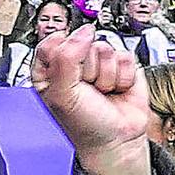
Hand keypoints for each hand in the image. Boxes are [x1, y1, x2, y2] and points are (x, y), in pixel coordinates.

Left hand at [31, 25, 151, 174]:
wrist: (116, 141)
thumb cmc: (84, 125)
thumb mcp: (62, 95)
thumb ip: (66, 59)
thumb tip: (83, 33)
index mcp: (49, 70)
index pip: (53, 42)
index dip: (64, 56)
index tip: (69, 76)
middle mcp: (73, 64)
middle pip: (82, 43)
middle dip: (88, 69)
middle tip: (88, 90)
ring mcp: (99, 63)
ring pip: (105, 48)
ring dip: (106, 75)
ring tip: (102, 92)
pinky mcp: (122, 66)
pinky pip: (125, 56)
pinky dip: (123, 77)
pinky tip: (116, 90)